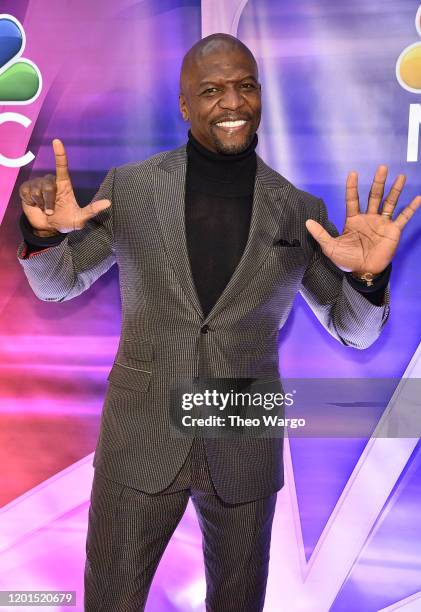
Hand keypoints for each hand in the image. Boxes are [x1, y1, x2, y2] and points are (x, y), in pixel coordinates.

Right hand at [19, 139, 110, 234]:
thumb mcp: (80, 218)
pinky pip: (27, 194)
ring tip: (43, 209)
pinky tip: (34, 205)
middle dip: (49, 203)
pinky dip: (31, 203)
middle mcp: (50, 181)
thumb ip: (92, 210)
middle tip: (51, 212)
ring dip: (40, 205)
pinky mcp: (25, 189)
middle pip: (48, 187)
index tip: (57, 141)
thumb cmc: (65, 221)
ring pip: (37, 192)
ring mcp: (37, 184)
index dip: (60, 154)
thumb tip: (108, 203)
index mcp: (64, 185)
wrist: (47, 229)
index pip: (62, 166)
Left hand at [305, 165, 420, 275]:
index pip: (352, 199)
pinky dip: (411, 208)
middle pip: (374, 196)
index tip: (352, 173)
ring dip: (395, 190)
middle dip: (378, 182)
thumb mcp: (330, 247)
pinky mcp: (393, 231)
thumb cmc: (347, 260)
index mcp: (354, 220)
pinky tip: (418, 198)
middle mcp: (369, 218)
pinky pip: (403, 217)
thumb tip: (307, 222)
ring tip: (400, 177)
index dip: (352, 187)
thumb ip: (320, 234)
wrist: (363, 273)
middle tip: (382, 168)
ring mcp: (382, 223)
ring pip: (389, 203)